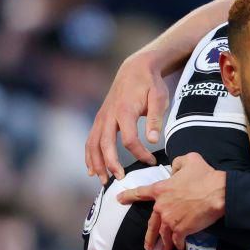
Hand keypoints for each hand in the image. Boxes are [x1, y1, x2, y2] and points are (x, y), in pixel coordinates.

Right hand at [86, 51, 170, 182]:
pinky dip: (89, 155)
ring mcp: (102, 116)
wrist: (135, 68)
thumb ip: (155, 119)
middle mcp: (109, 115)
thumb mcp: (159, 98)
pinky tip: (92, 169)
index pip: (129, 140)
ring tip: (103, 181)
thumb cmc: (150, 84)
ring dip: (96, 163)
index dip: (140, 154)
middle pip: (105, 145)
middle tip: (120, 179)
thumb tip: (153, 140)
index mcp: (125, 110)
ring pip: (93, 144)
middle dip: (111, 164)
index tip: (151, 161)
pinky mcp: (100, 118)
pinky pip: (91, 139)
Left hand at [117, 153, 225, 249]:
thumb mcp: (189, 160)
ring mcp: (171, 220)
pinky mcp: (182, 230)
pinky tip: (180, 248)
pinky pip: (177, 240)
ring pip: (164, 235)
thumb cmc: (205, 175)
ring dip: (165, 243)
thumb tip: (174, 170)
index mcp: (160, 190)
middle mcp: (162, 207)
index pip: (140, 193)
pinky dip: (178, 245)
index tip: (119, 199)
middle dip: (149, 237)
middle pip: (151, 224)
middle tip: (148, 246)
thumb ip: (177, 163)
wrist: (218, 192)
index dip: (128, 196)